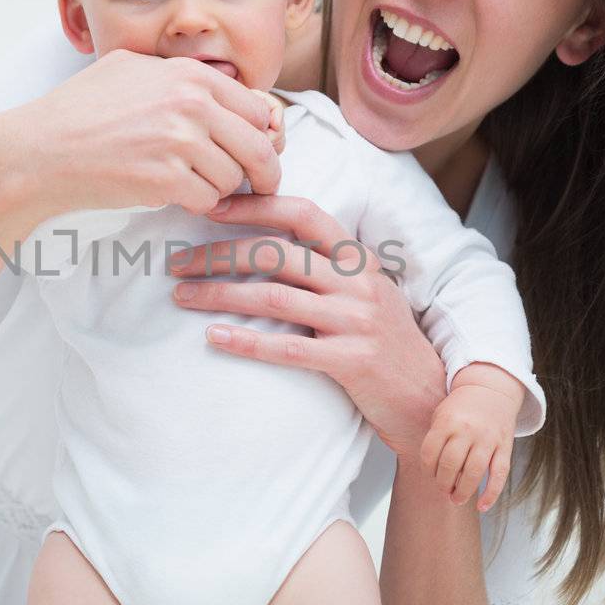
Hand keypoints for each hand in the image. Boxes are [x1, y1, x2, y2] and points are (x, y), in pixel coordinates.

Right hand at [0, 49, 281, 221]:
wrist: (39, 150)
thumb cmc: (79, 111)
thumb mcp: (130, 69)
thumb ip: (180, 77)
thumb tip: (227, 93)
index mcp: (188, 74)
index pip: (256, 108)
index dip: (260, 134)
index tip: (255, 151)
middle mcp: (190, 103)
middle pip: (258, 146)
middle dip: (263, 172)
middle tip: (260, 188)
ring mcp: (180, 142)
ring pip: (233, 178)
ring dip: (218, 188)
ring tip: (189, 184)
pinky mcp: (166, 179)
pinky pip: (208, 200)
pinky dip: (197, 205)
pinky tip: (174, 196)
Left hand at [168, 191, 447, 461]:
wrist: (428, 397)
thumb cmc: (386, 343)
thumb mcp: (366, 292)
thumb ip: (327, 268)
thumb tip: (265, 246)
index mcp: (358, 258)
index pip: (301, 213)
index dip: (253, 206)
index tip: (209, 208)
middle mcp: (357, 282)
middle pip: (276, 253)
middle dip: (218, 254)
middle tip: (176, 262)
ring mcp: (356, 321)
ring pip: (274, 297)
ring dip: (220, 294)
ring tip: (182, 296)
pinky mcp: (351, 361)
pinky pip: (288, 348)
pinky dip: (246, 342)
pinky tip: (214, 338)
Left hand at [419, 365, 522, 511]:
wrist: (491, 390)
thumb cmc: (460, 408)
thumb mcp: (441, 415)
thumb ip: (435, 439)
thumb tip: (431, 473)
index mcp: (447, 421)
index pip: (430, 452)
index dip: (427, 469)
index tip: (429, 475)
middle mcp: (467, 429)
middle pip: (450, 464)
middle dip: (443, 483)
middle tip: (443, 490)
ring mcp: (488, 438)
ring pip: (474, 472)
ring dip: (463, 491)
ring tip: (456, 500)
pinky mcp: (505, 446)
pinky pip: (499, 474)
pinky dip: (491, 494)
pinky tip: (482, 507)